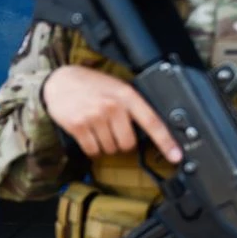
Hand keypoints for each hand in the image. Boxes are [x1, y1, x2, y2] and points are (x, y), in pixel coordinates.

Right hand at [41, 66, 181, 161]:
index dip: (166, 142)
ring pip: (110, 149)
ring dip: (105, 145)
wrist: (60, 81)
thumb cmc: (91, 85)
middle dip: (121, 142)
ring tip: (98, 128)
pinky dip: (92, 148)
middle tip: (113, 130)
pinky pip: (92, 150)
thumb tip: (150, 131)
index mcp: (127, 96)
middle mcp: (112, 106)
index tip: (176, 156)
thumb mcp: (117, 88)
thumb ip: (132, 106)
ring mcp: (95, 117)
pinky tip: (88, 134)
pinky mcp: (78, 126)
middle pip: (128, 144)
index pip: (152, 122)